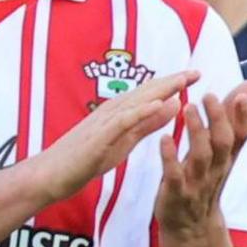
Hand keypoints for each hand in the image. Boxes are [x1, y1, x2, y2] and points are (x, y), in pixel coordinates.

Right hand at [26, 72, 194, 202]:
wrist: (50, 175)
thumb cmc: (85, 159)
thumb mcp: (125, 141)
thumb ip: (148, 123)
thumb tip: (173, 105)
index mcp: (119, 112)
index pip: (150, 94)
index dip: (172, 84)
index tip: (195, 75)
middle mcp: (112, 111)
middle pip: (145, 92)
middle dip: (171, 81)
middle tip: (196, 71)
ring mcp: (103, 122)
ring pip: (136, 102)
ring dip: (160, 90)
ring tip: (182, 81)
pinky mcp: (97, 137)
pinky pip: (122, 121)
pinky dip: (140, 111)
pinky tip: (158, 105)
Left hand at [155, 82, 246, 236]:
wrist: (191, 228)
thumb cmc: (203, 179)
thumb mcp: (220, 151)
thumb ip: (231, 117)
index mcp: (227, 156)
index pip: (242, 134)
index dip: (245, 115)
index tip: (243, 93)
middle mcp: (216, 168)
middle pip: (223, 142)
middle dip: (218, 119)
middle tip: (209, 95)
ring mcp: (196, 182)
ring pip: (201, 156)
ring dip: (196, 132)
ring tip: (188, 108)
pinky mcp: (176, 193)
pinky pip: (174, 174)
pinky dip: (170, 157)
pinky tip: (164, 138)